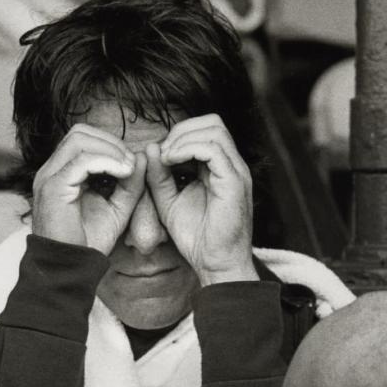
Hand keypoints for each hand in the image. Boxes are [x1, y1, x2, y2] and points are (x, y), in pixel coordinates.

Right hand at [32, 124, 144, 254]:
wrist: (69, 268)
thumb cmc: (88, 241)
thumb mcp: (117, 207)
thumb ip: (129, 183)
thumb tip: (142, 156)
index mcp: (61, 173)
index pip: (83, 138)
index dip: (110, 144)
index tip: (131, 164)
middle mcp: (51, 170)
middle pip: (79, 132)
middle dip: (111, 142)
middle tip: (131, 163)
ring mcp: (49, 177)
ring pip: (80, 140)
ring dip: (110, 149)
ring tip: (128, 169)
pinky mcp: (53, 188)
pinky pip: (82, 161)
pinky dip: (106, 161)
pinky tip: (123, 173)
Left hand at [146, 114, 257, 284]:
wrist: (215, 264)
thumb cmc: (197, 238)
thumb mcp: (169, 201)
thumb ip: (159, 176)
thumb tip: (150, 147)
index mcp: (220, 168)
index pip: (205, 130)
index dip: (179, 134)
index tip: (158, 155)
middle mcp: (232, 165)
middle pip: (212, 122)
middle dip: (181, 130)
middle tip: (162, 152)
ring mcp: (236, 172)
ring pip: (214, 130)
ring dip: (182, 138)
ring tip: (165, 158)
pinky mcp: (234, 182)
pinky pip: (213, 149)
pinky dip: (187, 149)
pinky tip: (171, 162)